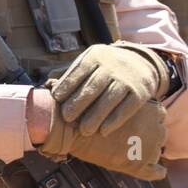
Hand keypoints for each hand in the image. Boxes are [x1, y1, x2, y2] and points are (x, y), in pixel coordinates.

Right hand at [40, 95, 168, 180]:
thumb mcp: (112, 97)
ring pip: (155, 152)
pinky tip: (152, 170)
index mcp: (152, 109)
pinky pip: (154, 172)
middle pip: (159, 134)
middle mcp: (155, 128)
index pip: (158, 116)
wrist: (69, 125)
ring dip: (146, 152)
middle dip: (147, 136)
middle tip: (129, 137)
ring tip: (129, 151)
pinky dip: (155, 172)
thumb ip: (128, 102)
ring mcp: (147, 148)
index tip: (134, 123)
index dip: (146, 120)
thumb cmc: (87, 109)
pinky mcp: (137, 165)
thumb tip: (133, 103)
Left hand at [51, 42, 168, 136]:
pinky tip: (103, 131)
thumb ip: (71, 74)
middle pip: (94, 85)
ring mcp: (128, 78)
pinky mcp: (141, 92)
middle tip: (67, 117)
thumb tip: (47, 87)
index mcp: (95, 56)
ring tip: (84, 130)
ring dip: (96, 116)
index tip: (56, 98)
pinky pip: (127, 107)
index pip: (80, 70)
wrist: (139, 63)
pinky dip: (115, 120)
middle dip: (79, 102)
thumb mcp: (89, 62)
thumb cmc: (103, 67)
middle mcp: (113, 65)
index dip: (67, 84)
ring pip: (111, 98)